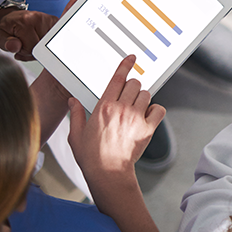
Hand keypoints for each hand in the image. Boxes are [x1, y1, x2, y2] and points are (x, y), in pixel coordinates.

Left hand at [0, 9, 56, 60]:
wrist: (14, 18)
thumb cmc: (9, 28)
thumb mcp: (1, 37)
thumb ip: (7, 43)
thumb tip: (14, 47)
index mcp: (25, 21)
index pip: (32, 48)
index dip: (25, 52)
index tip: (20, 47)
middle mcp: (39, 18)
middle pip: (42, 47)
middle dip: (34, 51)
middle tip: (26, 44)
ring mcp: (48, 19)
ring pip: (49, 44)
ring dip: (41, 47)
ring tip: (31, 41)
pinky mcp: (54, 21)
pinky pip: (54, 39)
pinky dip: (46, 43)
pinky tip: (39, 39)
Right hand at [67, 55, 165, 175]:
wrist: (108, 173)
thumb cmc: (91, 156)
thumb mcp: (76, 134)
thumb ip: (75, 114)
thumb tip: (72, 102)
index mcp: (104, 106)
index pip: (118, 78)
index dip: (125, 65)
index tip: (131, 58)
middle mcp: (121, 109)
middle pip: (134, 84)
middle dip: (131, 87)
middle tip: (127, 96)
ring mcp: (136, 118)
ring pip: (146, 94)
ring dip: (142, 98)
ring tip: (135, 108)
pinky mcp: (147, 129)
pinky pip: (159, 109)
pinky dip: (155, 110)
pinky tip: (148, 115)